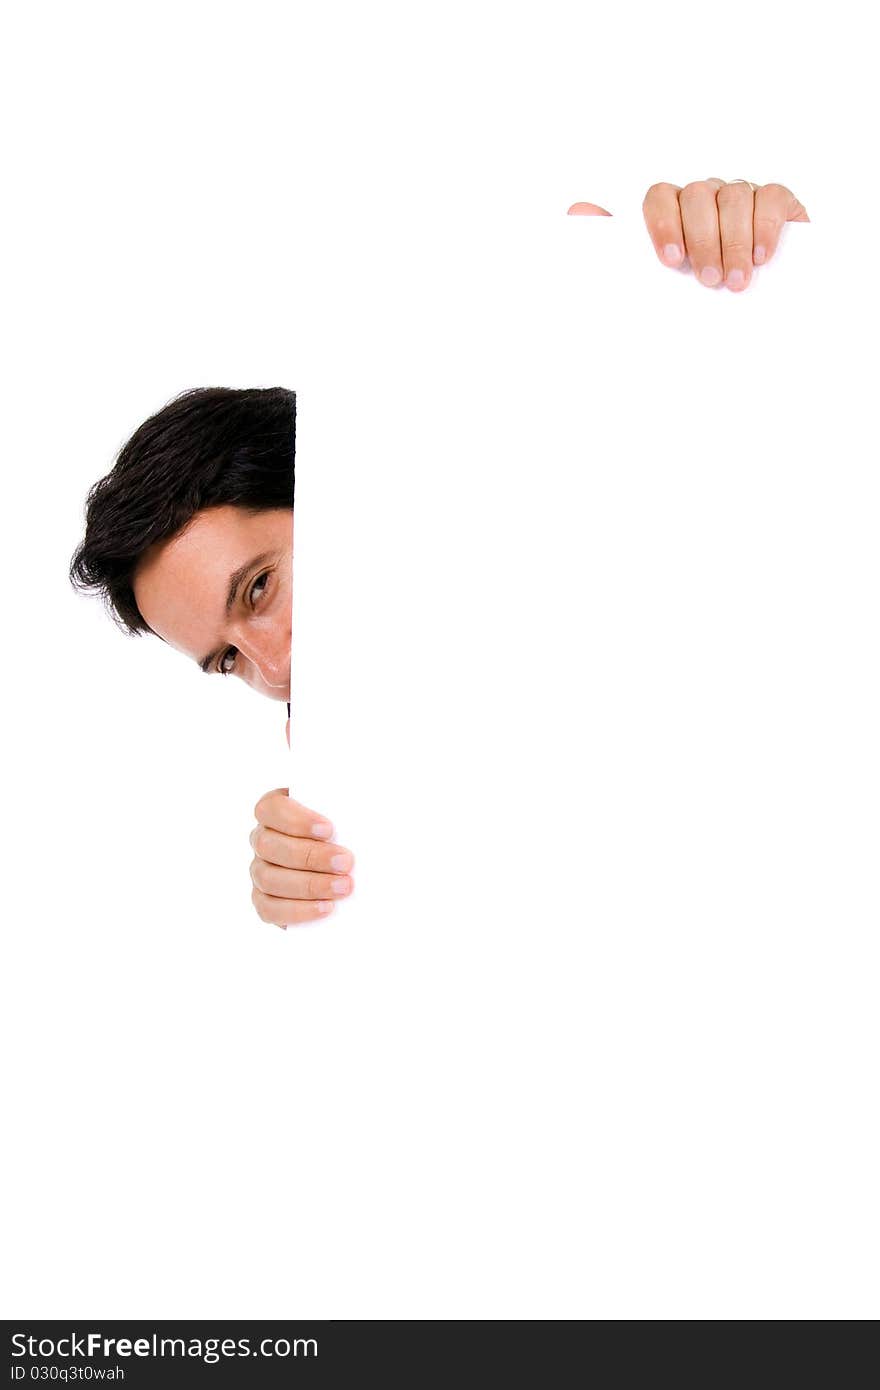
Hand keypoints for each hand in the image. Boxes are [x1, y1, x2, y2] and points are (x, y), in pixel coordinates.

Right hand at [249, 789, 354, 928]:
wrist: (348, 870)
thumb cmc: (347, 834)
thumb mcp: (347, 816)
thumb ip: (346, 811)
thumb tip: (360, 813)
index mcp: (276, 810)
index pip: (271, 809)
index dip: (296, 820)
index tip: (329, 830)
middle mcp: (261, 839)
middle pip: (268, 846)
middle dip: (309, 856)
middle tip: (346, 863)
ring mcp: (259, 871)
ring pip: (268, 878)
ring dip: (309, 885)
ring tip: (343, 887)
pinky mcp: (264, 901)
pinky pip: (269, 909)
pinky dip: (298, 910)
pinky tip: (326, 907)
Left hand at [567, 180, 808, 292]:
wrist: (748, 337)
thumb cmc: (689, 311)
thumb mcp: (646, 292)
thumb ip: (612, 257)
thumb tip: (577, 212)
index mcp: (671, 215)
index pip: (660, 196)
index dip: (664, 224)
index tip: (671, 262)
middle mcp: (705, 199)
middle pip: (699, 195)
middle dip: (704, 239)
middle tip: (708, 281)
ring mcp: (741, 198)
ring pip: (736, 196)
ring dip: (735, 241)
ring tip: (736, 283)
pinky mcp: (779, 205)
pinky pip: (772, 198)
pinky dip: (766, 226)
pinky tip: (762, 257)